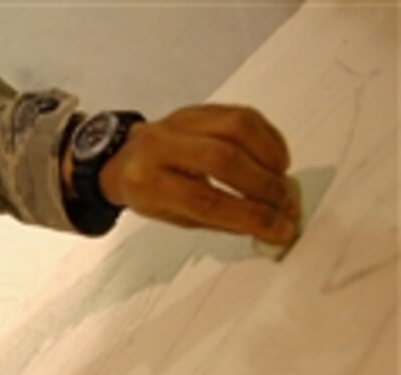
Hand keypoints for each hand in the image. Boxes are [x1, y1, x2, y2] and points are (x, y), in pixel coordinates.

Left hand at [99, 104, 300, 244]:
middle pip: (224, 160)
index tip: (278, 228)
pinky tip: (277, 161)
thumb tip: (269, 226)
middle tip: (287, 206)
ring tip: (283, 184)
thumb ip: (220, 221)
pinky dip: (268, 140)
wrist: (125, 158)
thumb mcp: (174, 216)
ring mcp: (181, 122)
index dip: (250, 216)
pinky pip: (243, 116)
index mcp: (148, 182)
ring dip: (270, 160)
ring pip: (237, 130)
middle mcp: (161, 146)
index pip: (206, 200)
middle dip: (265, 187)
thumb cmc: (151, 190)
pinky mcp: (201, 109)